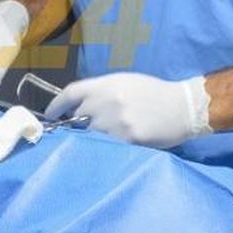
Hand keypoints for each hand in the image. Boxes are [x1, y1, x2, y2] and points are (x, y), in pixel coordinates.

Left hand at [44, 72, 212, 148]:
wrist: (183, 107)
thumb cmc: (154, 94)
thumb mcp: (126, 83)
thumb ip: (102, 93)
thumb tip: (80, 108)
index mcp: (106, 84)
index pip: (70, 93)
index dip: (56, 105)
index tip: (49, 115)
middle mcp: (106, 101)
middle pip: (78, 118)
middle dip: (79, 125)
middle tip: (86, 131)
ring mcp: (115, 121)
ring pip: (91, 135)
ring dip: (94, 139)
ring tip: (107, 139)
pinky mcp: (127, 139)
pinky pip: (108, 146)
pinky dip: (108, 148)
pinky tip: (116, 148)